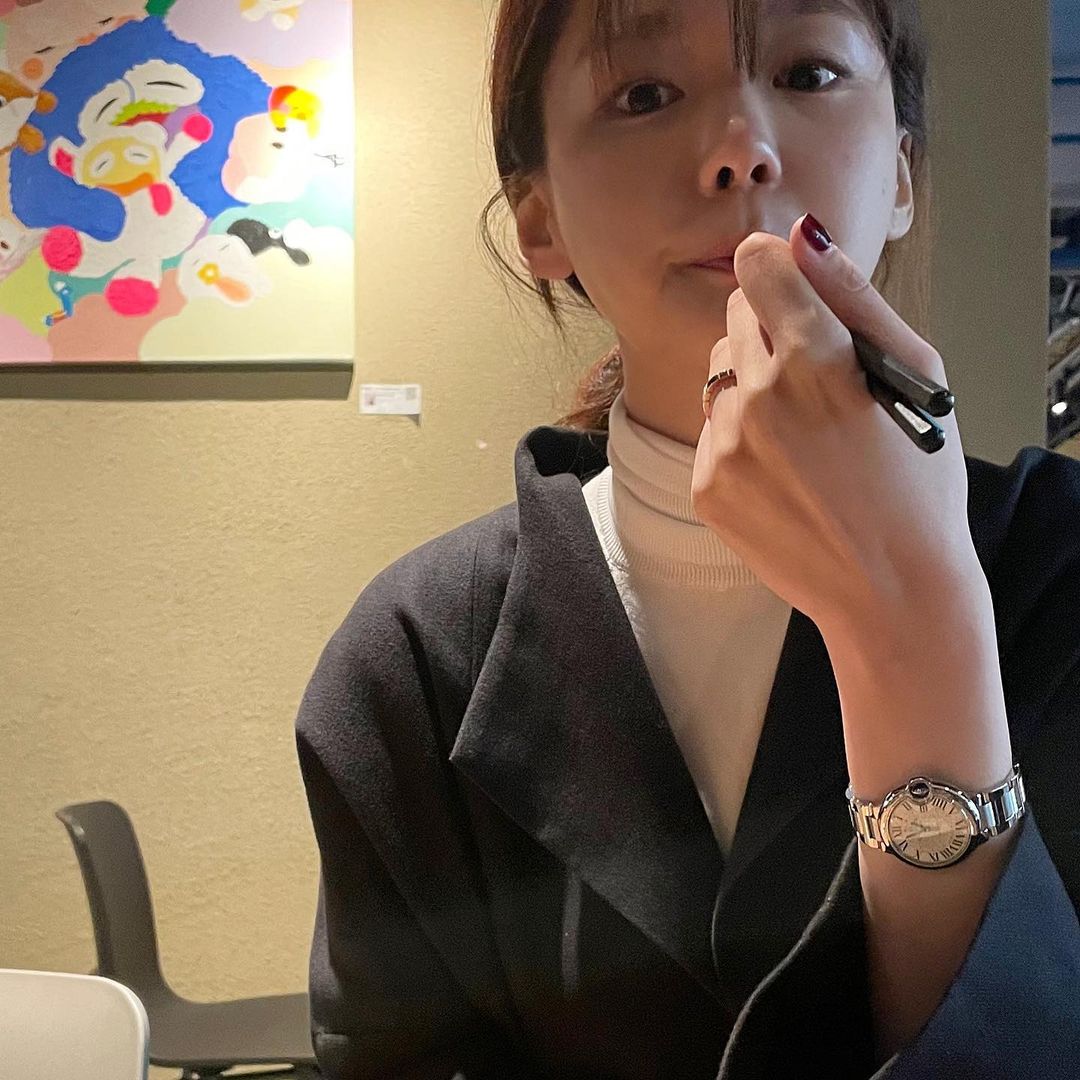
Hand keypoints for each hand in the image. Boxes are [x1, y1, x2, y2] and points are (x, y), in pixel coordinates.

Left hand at [691, 215, 977, 636]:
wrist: (892, 587)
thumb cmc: (918, 479)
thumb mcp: (913, 376)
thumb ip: (852, 297)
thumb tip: (803, 235)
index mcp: (813, 357)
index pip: (756, 267)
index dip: (773, 271)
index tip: (787, 287)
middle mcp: (756, 395)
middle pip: (734, 318)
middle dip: (768, 331)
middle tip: (814, 379)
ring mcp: (723, 444)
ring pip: (718, 377)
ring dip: (750, 387)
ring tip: (801, 435)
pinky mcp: (704, 486)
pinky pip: (708, 434)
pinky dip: (737, 441)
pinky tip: (782, 475)